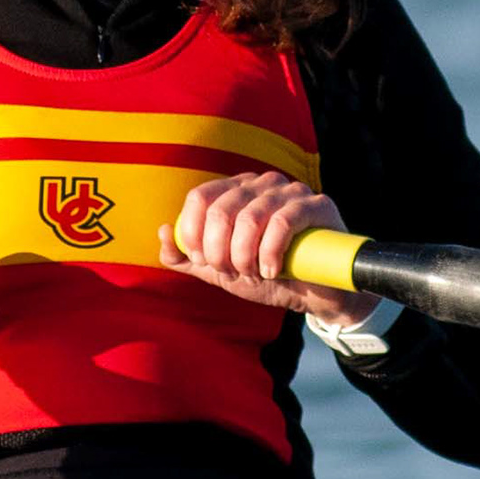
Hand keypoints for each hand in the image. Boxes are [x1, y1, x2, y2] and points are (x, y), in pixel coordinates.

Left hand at [157, 172, 360, 321]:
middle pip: (222, 209)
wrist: (316, 295)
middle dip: (220, 251)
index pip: (200, 197)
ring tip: (254, 274)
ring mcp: (291, 191)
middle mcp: (261, 184)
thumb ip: (187, 258)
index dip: (193, 232)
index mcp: (236, 191)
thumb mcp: (221, 270)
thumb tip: (162, 233)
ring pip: (251, 217)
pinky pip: (284, 222)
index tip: (201, 261)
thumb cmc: (268, 275)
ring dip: (245, 256)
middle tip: (231, 272)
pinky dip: (270, 253)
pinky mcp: (317, 205)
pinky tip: (273, 271)